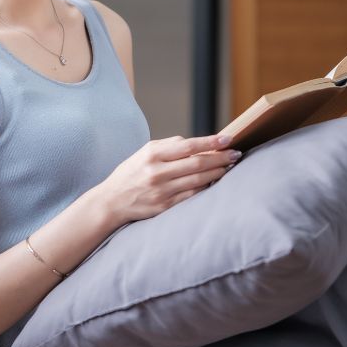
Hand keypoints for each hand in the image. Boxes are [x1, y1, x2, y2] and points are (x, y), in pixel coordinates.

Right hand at [95, 134, 240, 228]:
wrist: (111, 201)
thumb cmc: (131, 173)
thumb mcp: (144, 152)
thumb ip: (169, 146)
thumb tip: (197, 143)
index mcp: (152, 154)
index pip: (189, 146)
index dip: (210, 143)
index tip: (228, 139)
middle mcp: (157, 172)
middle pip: (197, 163)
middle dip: (220, 158)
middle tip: (235, 154)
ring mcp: (162, 191)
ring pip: (198, 180)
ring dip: (217, 173)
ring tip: (229, 167)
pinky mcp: (165, 206)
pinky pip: (192, 196)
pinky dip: (205, 188)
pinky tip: (214, 182)